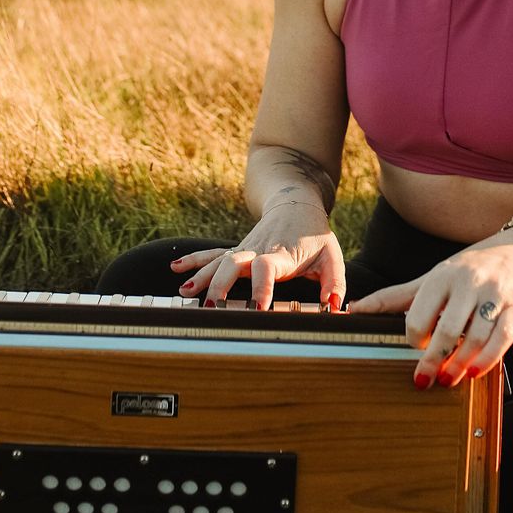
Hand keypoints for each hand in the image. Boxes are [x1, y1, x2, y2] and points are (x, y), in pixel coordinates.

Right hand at [168, 201, 346, 310]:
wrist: (296, 203)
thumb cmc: (314, 234)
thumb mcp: (331, 256)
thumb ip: (334, 283)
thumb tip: (335, 308)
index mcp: (281, 254)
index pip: (267, 268)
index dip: (261, 287)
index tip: (257, 308)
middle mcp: (257, 250)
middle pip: (233, 262)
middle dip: (221, 284)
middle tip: (213, 306)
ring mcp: (243, 249)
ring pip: (218, 260)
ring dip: (201, 275)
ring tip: (186, 293)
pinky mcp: (236, 250)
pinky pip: (212, 254)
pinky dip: (194, 261)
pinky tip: (176, 270)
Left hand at [351, 241, 512, 386]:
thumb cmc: (468, 270)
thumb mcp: (432, 278)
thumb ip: (395, 297)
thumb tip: (353, 309)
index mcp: (442, 276)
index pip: (419, 313)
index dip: (414, 338)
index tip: (414, 348)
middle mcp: (468, 283)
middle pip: (447, 329)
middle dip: (434, 359)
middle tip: (424, 380)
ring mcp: (494, 295)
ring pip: (475, 337)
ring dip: (459, 364)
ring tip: (448, 379)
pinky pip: (502, 339)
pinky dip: (487, 360)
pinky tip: (474, 372)